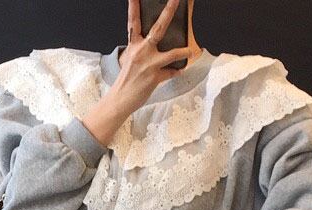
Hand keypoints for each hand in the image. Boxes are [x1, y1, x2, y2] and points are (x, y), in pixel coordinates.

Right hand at [80, 0, 189, 146]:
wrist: (120, 99)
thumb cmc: (126, 80)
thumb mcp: (130, 60)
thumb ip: (141, 49)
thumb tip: (153, 43)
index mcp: (133, 45)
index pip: (133, 22)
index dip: (133, 6)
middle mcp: (141, 51)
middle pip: (158, 28)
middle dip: (169, 12)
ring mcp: (149, 64)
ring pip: (172, 53)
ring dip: (183, 52)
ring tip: (191, 50)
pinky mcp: (155, 77)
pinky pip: (171, 72)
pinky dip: (177, 71)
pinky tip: (181, 70)